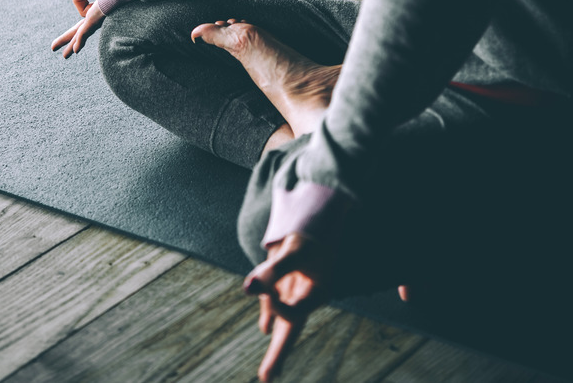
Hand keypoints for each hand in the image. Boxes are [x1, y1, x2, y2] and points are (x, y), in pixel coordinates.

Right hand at [51, 0, 127, 57]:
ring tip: (64, 56)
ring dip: (70, 44)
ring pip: (82, 34)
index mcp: (102, 8)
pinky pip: (86, 31)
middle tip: (59, 51)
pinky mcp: (99, 18)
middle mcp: (101, 17)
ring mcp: (100, 19)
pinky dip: (80, 40)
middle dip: (69, 39)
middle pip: (81, 30)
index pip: (83, 10)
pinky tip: (75, 51)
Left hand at [243, 233, 331, 381]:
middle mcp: (307, 293)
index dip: (271, 303)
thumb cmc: (314, 229)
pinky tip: (265, 327)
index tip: (258, 282)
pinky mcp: (290, 277)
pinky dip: (270, 312)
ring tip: (270, 366)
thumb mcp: (295, 250)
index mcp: (316, 293)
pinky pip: (278, 299)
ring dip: (277, 339)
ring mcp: (298, 286)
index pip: (289, 313)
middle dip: (279, 355)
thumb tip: (247, 289)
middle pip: (290, 330)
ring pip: (282, 316)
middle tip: (267, 379)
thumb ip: (273, 271)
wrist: (326, 207)